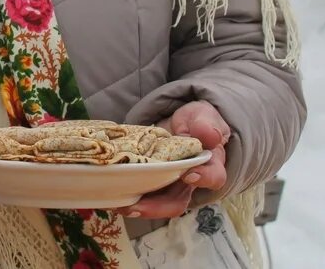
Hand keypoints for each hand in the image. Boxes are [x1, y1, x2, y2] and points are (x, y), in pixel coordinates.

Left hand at [116, 101, 229, 219]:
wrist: (180, 124)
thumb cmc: (196, 121)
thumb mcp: (202, 117)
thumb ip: (206, 125)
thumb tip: (210, 136)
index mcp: (209, 166)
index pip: (213, 177)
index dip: (203, 179)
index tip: (188, 176)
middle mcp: (189, 182)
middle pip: (177, 201)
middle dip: (156, 207)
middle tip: (136, 206)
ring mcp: (168, 185)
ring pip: (157, 203)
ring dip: (138, 207)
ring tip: (119, 205)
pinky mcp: (150, 182)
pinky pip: (141, 194)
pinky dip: (126, 197)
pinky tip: (111, 197)